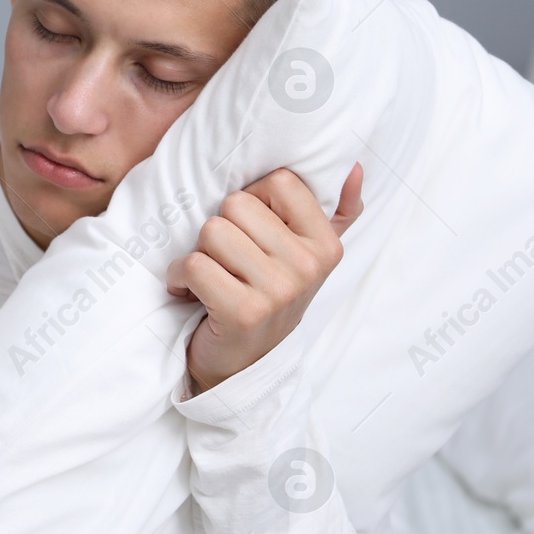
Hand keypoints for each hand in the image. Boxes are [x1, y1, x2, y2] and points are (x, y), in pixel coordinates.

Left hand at [166, 162, 364, 394]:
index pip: (280, 181)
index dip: (253, 200)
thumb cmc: (271, 300)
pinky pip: (193, 264)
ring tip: (211, 276)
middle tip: (228, 261)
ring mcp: (278, 291)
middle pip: (237, 204)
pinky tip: (191, 293)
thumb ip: (338, 211)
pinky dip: (179, 278)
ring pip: (213, 231)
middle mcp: (308, 266)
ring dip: (199, 254)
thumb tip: (354, 167)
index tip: (251, 231)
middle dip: (221, 230)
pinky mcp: (242, 312)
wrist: (243, 365)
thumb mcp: (310, 257)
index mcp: (326, 245)